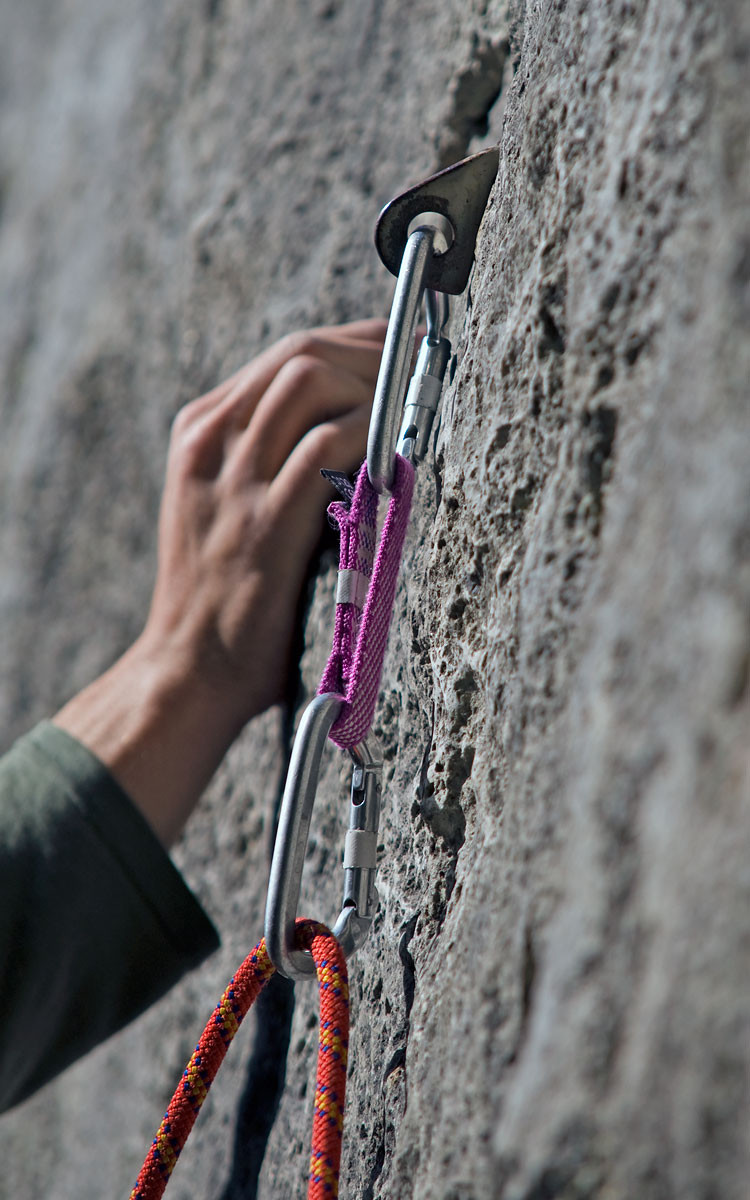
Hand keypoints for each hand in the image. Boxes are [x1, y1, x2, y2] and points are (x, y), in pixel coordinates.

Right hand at [54, 319, 386, 844]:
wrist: (187, 671)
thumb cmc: (221, 596)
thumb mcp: (222, 507)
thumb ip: (265, 460)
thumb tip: (345, 425)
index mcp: (201, 434)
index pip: (284, 356)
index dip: (352, 341)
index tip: (397, 346)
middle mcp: (212, 444)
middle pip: (300, 355)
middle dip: (371, 351)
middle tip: (418, 366)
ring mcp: (234, 480)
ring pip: (309, 381)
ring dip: (373, 384)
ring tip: (411, 403)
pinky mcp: (264, 523)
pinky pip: (325, 445)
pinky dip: (367, 433)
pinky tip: (395, 447)